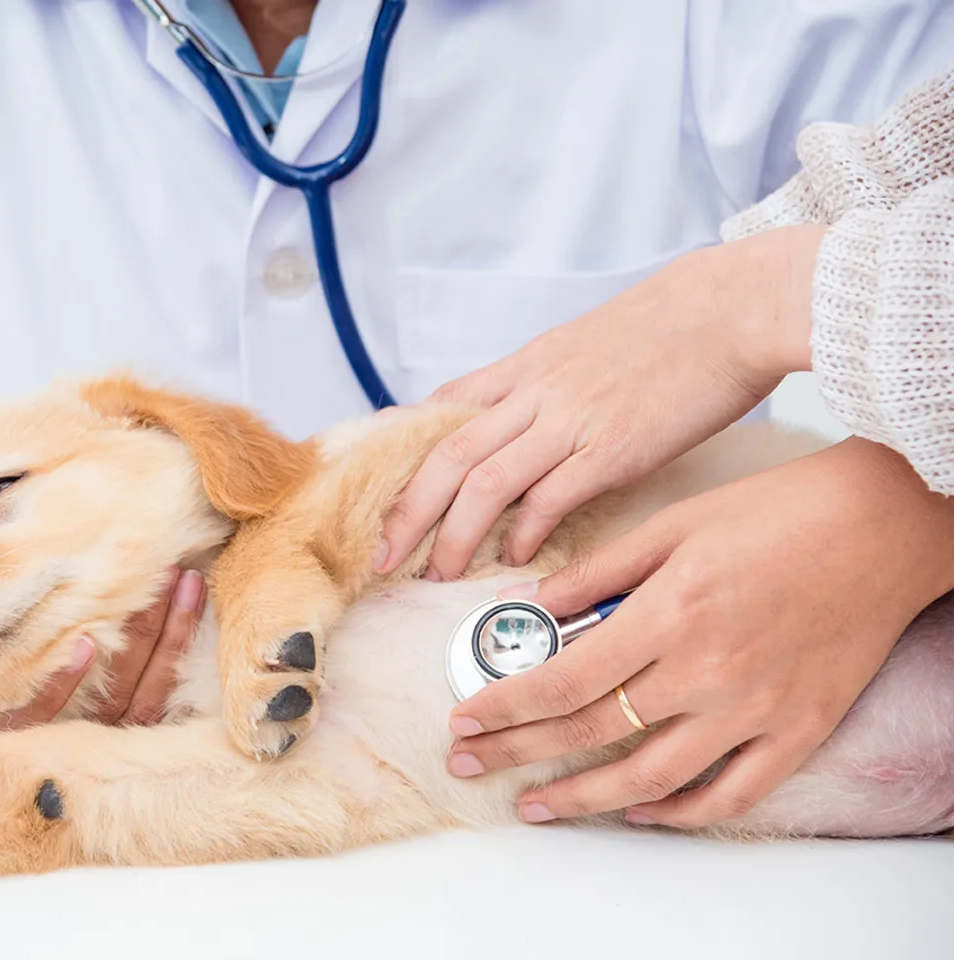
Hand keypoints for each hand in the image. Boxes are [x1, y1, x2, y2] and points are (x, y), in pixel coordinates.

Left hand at [0, 568, 205, 733]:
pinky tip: (83, 643)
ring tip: (148, 590)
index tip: (193, 583)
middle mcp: (103, 739)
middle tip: (182, 573)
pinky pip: (46, 710)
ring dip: (135, 640)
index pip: (165, 682)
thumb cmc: (36, 731)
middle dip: (169, 626)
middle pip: (148, 682)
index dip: (181, 634)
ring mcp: (65, 742)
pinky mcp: (19, 738)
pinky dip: (66, 680)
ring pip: (111, 693)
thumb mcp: (81, 708)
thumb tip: (147, 604)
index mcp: (123, 732)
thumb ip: (115, 673)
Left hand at [379, 225, 824, 580]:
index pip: (442, 410)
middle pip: (446, 456)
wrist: (732, 306)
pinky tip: (516, 560)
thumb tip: (523, 417)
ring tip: (438, 575)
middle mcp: (535, 393)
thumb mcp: (586, 341)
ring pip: (484, 484)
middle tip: (383, 556)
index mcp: (526, 365)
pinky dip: (524, 534)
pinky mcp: (612, 448)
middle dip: (407, 513)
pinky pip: (549, 499)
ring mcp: (570, 420)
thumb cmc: (671, 324)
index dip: (404, 456)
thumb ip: (546, 381)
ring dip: (453, 536)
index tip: (382, 495)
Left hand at [444, 439, 953, 827]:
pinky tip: (639, 810)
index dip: (505, 706)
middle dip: (518, 753)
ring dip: (583, 798)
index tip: (465, 720)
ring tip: (535, 805)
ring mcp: (756, 708)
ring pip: (652, 778)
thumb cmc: (777, 512)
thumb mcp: (672, 525)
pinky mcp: (798, 730)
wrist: (885, 524)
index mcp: (669, 612)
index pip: (564, 679)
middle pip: (590, 730)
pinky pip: (731, 793)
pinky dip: (681, 812)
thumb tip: (529, 607)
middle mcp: (708, 670)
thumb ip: (596, 573)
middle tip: (469, 764)